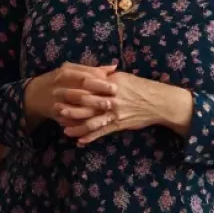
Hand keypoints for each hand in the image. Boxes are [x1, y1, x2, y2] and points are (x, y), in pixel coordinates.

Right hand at [24, 63, 117, 126]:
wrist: (34, 94)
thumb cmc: (58, 80)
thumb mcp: (71, 70)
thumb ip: (92, 69)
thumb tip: (114, 67)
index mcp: (65, 73)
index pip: (85, 77)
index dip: (100, 83)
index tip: (115, 86)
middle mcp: (60, 87)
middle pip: (81, 93)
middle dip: (97, 98)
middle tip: (113, 101)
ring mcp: (57, 102)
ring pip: (76, 107)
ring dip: (91, 110)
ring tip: (106, 111)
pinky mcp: (56, 115)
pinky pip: (71, 120)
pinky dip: (82, 122)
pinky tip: (94, 123)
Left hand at [61, 72, 193, 144]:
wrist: (158, 102)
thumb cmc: (140, 87)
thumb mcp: (123, 77)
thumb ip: (107, 75)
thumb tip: (93, 71)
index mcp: (110, 83)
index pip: (88, 85)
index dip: (73, 87)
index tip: (60, 89)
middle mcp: (111, 98)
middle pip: (86, 103)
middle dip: (70, 106)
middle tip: (55, 108)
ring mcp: (114, 113)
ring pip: (92, 121)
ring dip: (77, 126)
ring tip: (64, 129)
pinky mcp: (119, 124)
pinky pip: (102, 132)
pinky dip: (90, 137)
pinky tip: (80, 141)